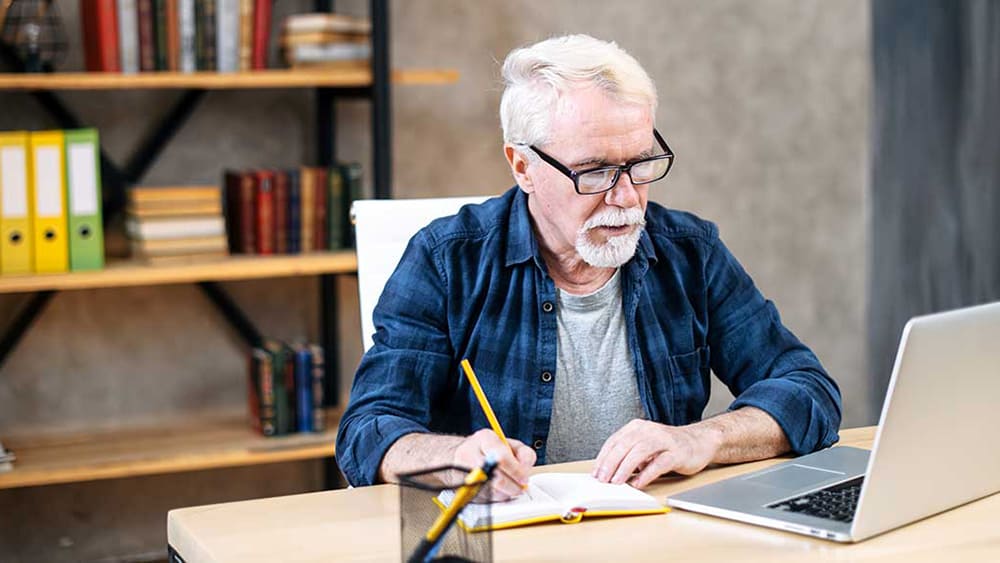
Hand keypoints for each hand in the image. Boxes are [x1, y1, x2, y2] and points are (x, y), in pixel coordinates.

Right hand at [452, 429, 536, 500]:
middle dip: (514, 486)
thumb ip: (523, 454)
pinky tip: (498, 489)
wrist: (459, 456)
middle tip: (520, 486)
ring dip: (506, 493)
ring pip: (492, 492)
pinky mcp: (464, 488)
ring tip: (510, 486)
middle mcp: (470, 454)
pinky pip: (485, 499)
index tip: (524, 477)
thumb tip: (526, 470)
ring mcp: (465, 473)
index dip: (517, 471)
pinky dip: (496, 497)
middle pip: (497, 478)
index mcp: (484, 439)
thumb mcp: (508, 443)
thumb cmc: (487, 450)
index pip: (502, 458)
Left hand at [592, 419, 720, 488]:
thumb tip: (608, 472)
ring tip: (617, 482)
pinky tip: (638, 483)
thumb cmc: (668, 447)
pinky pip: (659, 463)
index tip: (596, 473)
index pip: (614, 441)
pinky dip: (647, 474)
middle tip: (603, 479)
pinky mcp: (676, 452)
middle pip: (624, 445)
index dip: (603, 458)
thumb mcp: (644, 447)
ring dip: (625, 468)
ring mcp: (663, 440)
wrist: (699, 442)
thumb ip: (628, 455)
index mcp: (637, 427)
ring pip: (639, 452)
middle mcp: (649, 430)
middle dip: (610, 464)